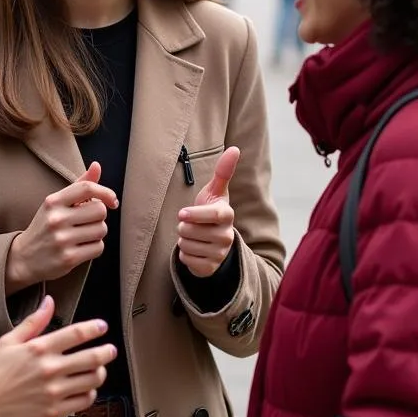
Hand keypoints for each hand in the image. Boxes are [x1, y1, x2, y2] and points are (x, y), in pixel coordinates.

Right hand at [0, 295, 115, 416]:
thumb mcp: (9, 341)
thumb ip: (33, 322)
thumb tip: (49, 301)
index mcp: (39, 348)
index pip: (75, 334)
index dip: (93, 328)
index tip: (102, 326)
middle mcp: (50, 369)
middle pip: (91, 358)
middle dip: (106, 352)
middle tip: (110, 349)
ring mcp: (54, 392)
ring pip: (91, 380)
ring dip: (100, 373)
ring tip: (99, 369)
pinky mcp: (54, 412)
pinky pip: (83, 402)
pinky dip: (90, 394)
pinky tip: (87, 389)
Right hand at [5, 162, 116, 291]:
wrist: (24, 258)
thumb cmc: (45, 226)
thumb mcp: (56, 203)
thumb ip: (78, 185)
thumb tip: (97, 165)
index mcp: (53, 201)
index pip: (87, 188)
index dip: (106, 192)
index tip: (112, 201)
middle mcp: (56, 218)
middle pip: (100, 210)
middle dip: (99, 217)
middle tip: (87, 222)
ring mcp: (62, 239)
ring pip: (102, 230)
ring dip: (97, 233)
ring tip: (83, 235)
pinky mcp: (68, 258)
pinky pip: (98, 247)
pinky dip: (95, 247)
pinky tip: (81, 247)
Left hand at [176, 146, 239, 277]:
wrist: (212, 241)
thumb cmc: (210, 211)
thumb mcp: (215, 192)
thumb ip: (223, 171)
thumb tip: (235, 149)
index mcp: (227, 215)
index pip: (212, 215)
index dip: (195, 215)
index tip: (182, 213)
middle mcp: (227, 235)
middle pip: (191, 231)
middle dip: (184, 226)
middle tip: (191, 224)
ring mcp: (220, 253)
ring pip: (186, 245)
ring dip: (183, 240)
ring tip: (193, 236)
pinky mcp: (210, 267)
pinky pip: (186, 260)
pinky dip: (184, 254)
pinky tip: (194, 249)